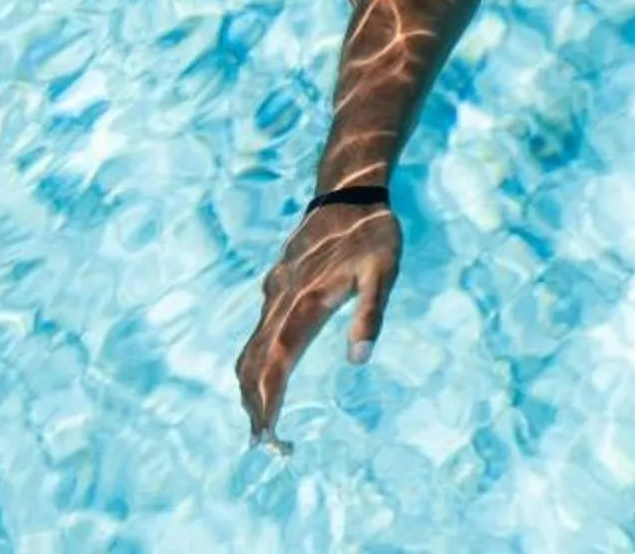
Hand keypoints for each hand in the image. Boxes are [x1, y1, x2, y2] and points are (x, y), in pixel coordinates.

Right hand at [234, 200, 402, 439]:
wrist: (348, 191)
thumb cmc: (372, 234)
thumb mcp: (383, 273)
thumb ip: (370, 314)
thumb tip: (359, 360)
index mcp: (306, 302)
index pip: (279, 361)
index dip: (269, 399)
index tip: (267, 434)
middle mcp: (282, 301)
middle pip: (257, 362)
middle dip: (256, 404)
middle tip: (263, 443)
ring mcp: (275, 294)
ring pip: (252, 348)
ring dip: (251, 386)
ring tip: (259, 421)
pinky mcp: (276, 288)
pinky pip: (257, 332)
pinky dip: (255, 362)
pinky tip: (263, 375)